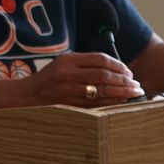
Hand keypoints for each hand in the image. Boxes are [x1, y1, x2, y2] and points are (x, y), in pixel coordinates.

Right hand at [22, 51, 142, 106]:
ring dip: (122, 92)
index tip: (128, 71)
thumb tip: (114, 68)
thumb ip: (84, 63)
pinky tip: (121, 102)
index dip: (118, 65)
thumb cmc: (49, 78)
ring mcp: (69, 90)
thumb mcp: (62, 63)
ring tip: (134, 92)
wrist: (27, 95)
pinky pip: (96, 104)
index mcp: (68, 60)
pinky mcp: (70, 104)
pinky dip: (111, 102)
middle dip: (124, 80)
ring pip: (102, 90)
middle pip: (104, 75)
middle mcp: (68, 74)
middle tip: (136, 83)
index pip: (100, 59)